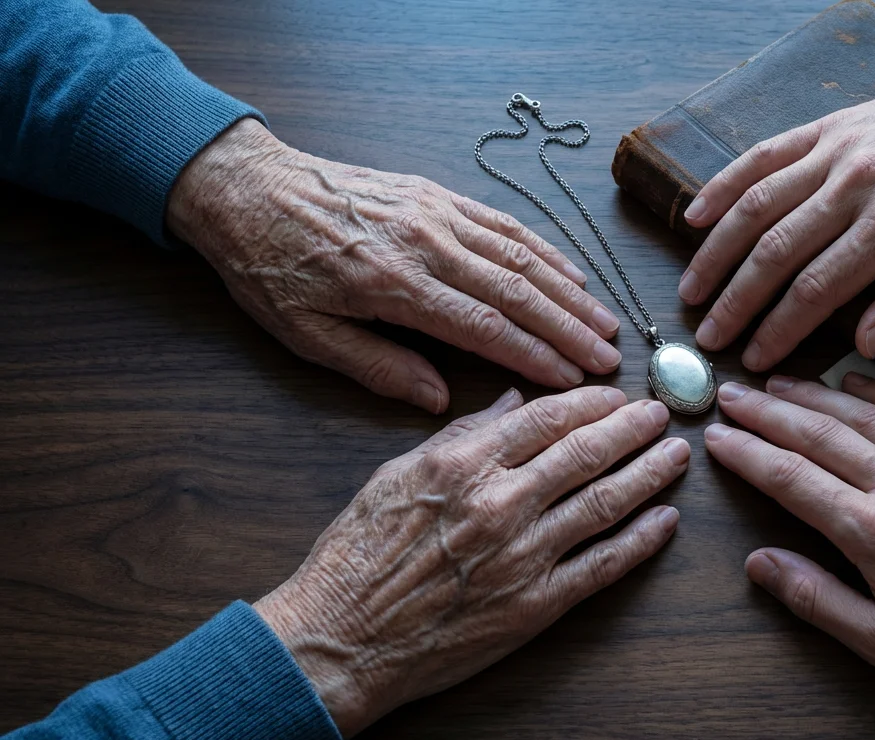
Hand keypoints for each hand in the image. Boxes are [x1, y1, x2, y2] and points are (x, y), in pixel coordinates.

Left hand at [169, 120, 622, 412]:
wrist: (247, 187)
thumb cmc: (271, 269)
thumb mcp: (307, 335)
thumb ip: (377, 367)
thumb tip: (437, 399)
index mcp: (394, 285)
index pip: (485, 327)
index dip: (536, 356)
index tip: (574, 381)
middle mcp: (426, 244)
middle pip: (518, 290)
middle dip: (570, 328)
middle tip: (610, 360)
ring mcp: (436, 213)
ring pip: (521, 255)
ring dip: (569, 291)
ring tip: (605, 322)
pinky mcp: (436, 194)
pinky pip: (503, 223)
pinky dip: (545, 250)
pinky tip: (571, 273)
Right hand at [253, 387, 687, 735]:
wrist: (342, 640)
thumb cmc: (357, 559)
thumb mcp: (395, 476)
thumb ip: (458, 436)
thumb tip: (509, 403)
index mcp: (463, 465)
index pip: (546, 418)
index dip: (591, 402)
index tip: (617, 394)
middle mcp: (500, 504)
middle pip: (585, 453)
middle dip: (632, 428)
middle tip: (662, 413)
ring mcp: (523, 556)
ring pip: (605, 503)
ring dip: (649, 475)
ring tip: (675, 454)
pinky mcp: (535, 606)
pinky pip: (602, 566)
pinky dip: (641, 541)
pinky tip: (666, 521)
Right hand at [679, 46, 874, 369]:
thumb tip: (863, 343)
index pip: (817, 289)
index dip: (779, 329)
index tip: (754, 359)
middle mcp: (855, 185)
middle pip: (775, 251)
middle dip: (736, 301)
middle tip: (709, 336)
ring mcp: (836, 151)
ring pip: (758, 204)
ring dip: (718, 251)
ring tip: (694, 289)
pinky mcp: (827, 127)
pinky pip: (764, 156)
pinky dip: (725, 185)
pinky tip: (696, 217)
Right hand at [703, 375, 874, 701]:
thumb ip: (818, 600)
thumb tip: (760, 564)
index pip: (793, 479)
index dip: (748, 453)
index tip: (717, 436)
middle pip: (821, 435)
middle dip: (769, 412)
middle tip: (730, 393)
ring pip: (867, 416)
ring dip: (816, 393)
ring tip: (778, 381)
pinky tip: (858, 381)